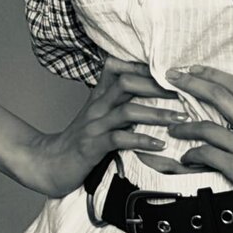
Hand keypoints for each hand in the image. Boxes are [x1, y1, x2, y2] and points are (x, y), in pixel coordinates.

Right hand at [19, 56, 186, 197]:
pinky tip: (160, 144)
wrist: (48, 164)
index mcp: (100, 95)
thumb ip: (119, 102)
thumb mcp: (98, 115)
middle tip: (185, 93)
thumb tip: (149, 94)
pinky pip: (119, 138)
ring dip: (157, 113)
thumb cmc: (80, 141)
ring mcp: (94, 125)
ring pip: (127, 110)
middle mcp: (97, 105)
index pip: (121, 69)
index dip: (146, 67)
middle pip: (128, 83)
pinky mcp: (92, 146)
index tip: (171, 73)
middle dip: (158, 87)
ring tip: (181, 118)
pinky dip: (141, 139)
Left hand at [166, 65, 232, 230]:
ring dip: (185, 125)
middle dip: (192, 83)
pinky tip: (186, 157)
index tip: (198, 69)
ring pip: (206, 126)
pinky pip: (208, 155)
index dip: (215, 75)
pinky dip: (192, 154)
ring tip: (172, 126)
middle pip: (218, 95)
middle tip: (173, 77)